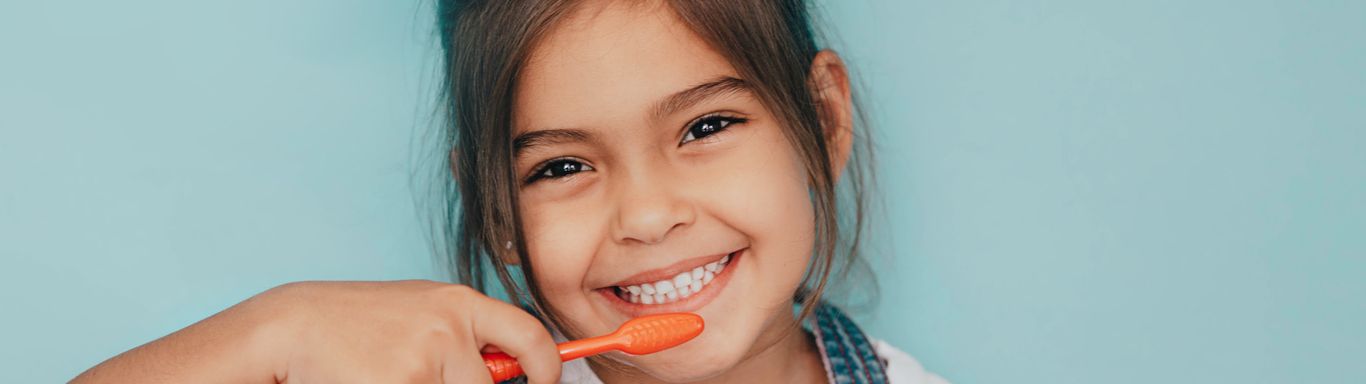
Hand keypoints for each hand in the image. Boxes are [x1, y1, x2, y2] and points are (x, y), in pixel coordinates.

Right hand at [74, 280, 561, 383]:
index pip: (531, 336)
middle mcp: (449, 326)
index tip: (546, 382)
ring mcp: (425, 358)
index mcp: (458, 303)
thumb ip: (465, 339)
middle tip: (427, 378)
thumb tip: (514, 375)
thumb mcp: (421, 318)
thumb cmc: (359, 327)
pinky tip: (374, 382)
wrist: (293, 327)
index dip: (548, 368)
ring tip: (389, 375)